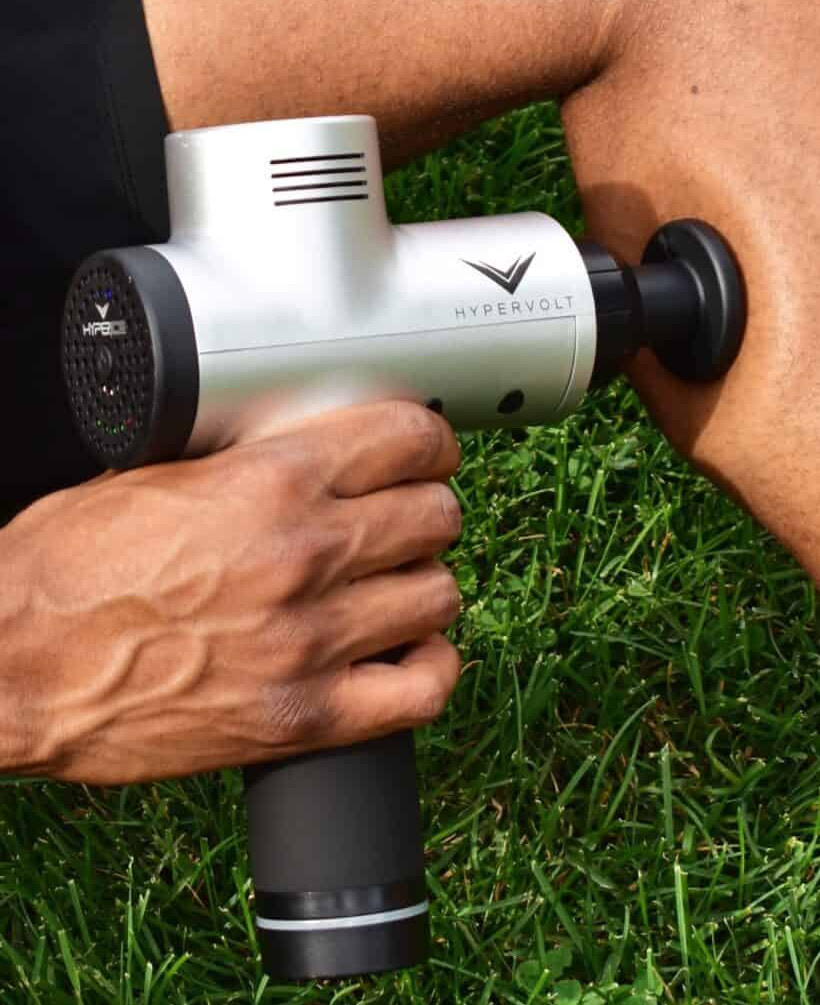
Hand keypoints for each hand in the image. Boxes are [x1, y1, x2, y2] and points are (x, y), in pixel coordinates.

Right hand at [0, 400, 462, 783]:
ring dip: (424, 582)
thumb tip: (316, 448)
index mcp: (269, 483)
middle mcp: (303, 557)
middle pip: (436, 516)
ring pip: (438, 595)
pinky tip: (409, 649)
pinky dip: (430, 666)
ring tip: (396, 581)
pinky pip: (422, 691)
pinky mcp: (302, 718)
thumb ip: (253, 461)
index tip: (428, 451)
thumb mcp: (160, 475)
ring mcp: (310, 642)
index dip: (431, 441)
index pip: (408, 440)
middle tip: (404, 517)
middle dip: (426, 509)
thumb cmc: (66, 570)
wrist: (11, 666)